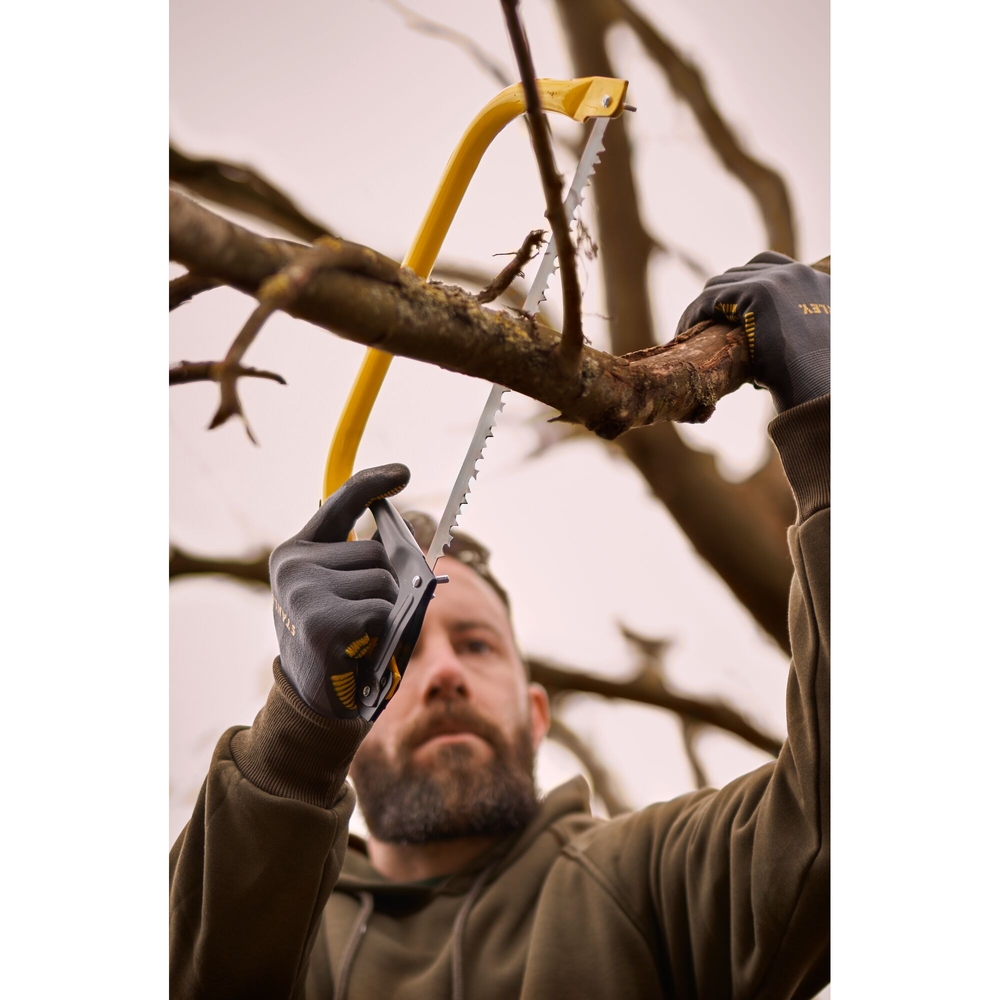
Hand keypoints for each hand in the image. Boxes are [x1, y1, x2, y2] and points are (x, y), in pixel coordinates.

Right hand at [268, 464, 409, 718]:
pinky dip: (381, 629)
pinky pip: (381, 608)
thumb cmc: (337, 640)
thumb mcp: (340, 592)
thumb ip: (363, 563)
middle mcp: (293, 565)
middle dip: (385, 582)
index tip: (402, 472)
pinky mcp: (323, 622)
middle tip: (363, 616)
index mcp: (296, 552)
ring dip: (385, 609)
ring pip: (383, 581)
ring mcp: (304, 592)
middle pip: (375, 552)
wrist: (311, 700)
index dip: (372, 483)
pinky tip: (356, 646)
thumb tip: (411, 543)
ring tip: (359, 632)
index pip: (339, 503)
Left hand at [676, 251, 829, 412]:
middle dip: (721, 298)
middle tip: (706, 324)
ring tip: (692, 332)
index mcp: (818, 284)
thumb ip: (801, 337)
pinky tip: (686, 333)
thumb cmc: (816, 382)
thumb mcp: (815, 351)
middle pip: (743, 272)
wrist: (822, 385)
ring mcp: (780, 280)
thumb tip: (780, 354)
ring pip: (722, 284)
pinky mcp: (759, 292)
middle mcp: (801, 275)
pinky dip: (694, 314)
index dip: (745, 286)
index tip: (727, 312)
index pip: (773, 267)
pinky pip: (711, 298)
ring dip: (704, 307)